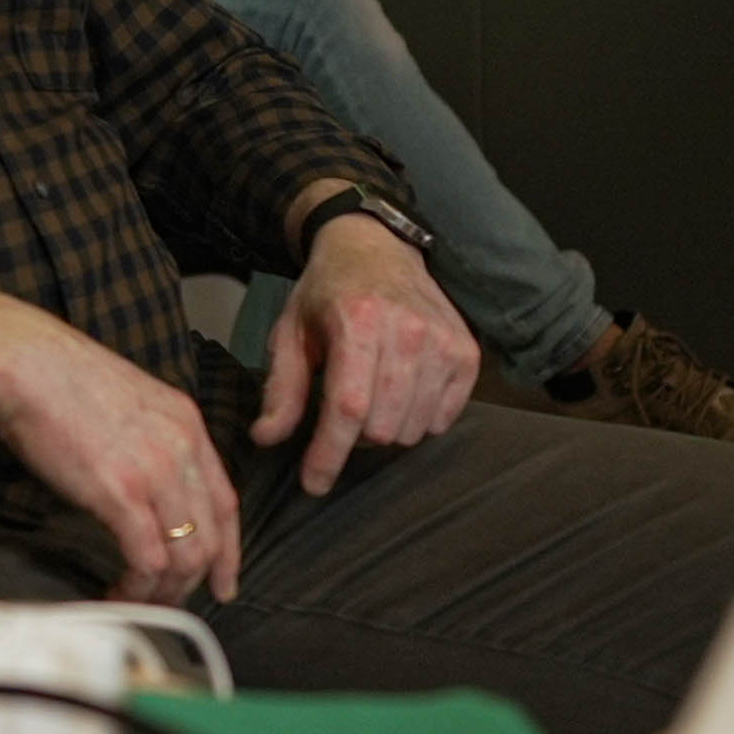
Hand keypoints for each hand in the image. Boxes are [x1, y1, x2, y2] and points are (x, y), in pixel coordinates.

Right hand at [0, 288, 242, 602]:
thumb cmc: (56, 379)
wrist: (23, 363)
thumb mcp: (126, 401)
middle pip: (212, 537)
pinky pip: (148, 560)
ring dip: (166, 592)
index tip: (222, 580)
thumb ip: (147, 440)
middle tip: (172, 603)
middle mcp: (181, 448)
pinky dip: (139, 588)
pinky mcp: (122, 493)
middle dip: (195, 582)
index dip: (229, 550)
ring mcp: (155, 471)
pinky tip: (118, 592)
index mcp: (186, 423)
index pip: (227, 502)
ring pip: (186, 557)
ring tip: (140, 603)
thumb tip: (141, 483)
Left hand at [253, 210, 477, 497]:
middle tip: (342, 410)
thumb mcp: (290, 332)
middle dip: (354, 438)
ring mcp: (443, 342)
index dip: (329, 454)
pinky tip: (401, 392)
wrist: (377, 248)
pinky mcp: (467, 353)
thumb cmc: (327, 294)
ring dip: (386, 428)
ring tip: (371, 395)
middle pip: (383, 427)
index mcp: (358, 322)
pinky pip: (443, 419)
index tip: (314, 485)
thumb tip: (266, 438)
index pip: (348, 409)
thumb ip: (281, 387)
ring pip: (414, 429)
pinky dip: (418, 418)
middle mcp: (408, 331)